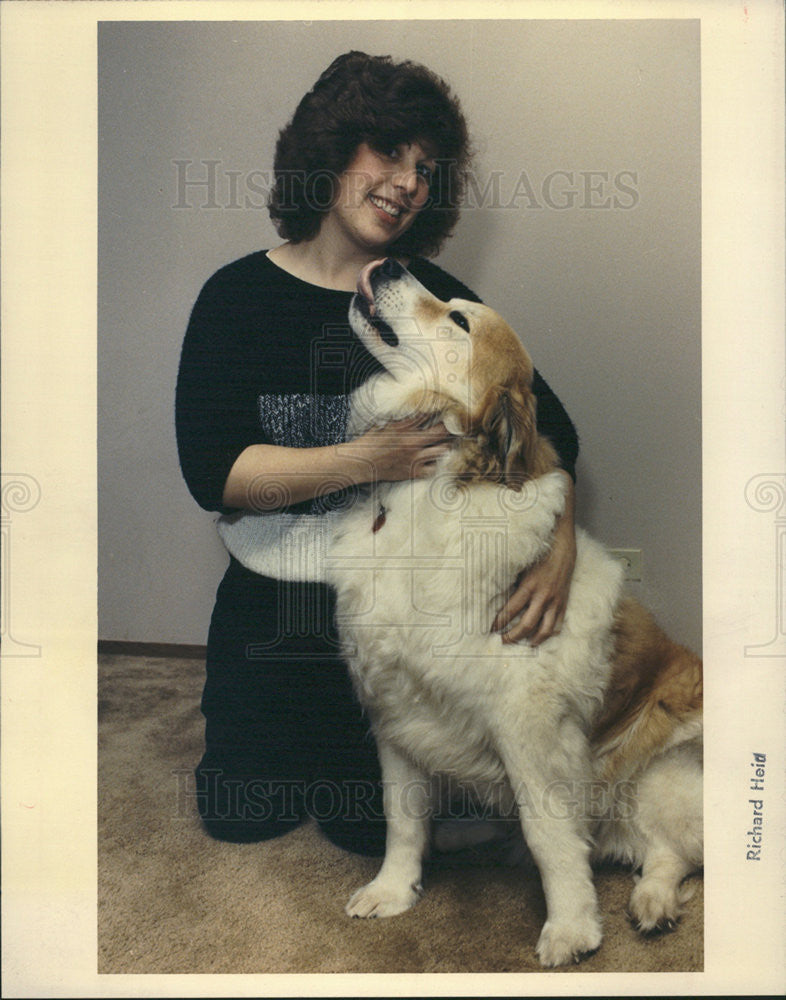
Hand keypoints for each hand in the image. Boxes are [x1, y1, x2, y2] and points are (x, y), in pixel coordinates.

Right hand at [350, 416, 455, 482]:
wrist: (362, 462)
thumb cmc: (372, 441)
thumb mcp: (386, 423)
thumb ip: (403, 418)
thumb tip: (418, 410)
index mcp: (406, 426)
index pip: (431, 414)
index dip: (442, 410)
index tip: (448, 409)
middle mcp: (413, 441)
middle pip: (442, 431)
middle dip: (450, 427)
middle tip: (455, 426)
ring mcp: (415, 457)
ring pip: (442, 450)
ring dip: (445, 445)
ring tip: (445, 442)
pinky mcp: (413, 471)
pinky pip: (433, 468)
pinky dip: (435, 463)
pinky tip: (433, 460)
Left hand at [491, 473, 576, 645]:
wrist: (563, 543)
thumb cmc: (538, 551)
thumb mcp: (521, 565)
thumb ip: (511, 580)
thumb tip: (494, 593)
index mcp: (528, 586)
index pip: (509, 611)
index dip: (498, 623)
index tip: (489, 629)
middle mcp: (543, 596)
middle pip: (526, 626)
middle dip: (512, 637)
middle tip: (502, 641)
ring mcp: (556, 601)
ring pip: (544, 630)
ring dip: (532, 640)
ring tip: (524, 645)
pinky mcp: (564, 602)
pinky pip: (558, 624)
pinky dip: (550, 633)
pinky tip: (541, 636)